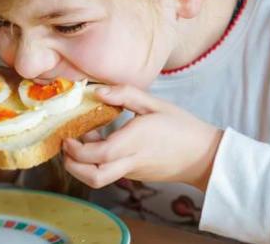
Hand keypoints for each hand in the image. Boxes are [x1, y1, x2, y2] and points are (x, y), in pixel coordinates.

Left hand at [62, 85, 222, 191]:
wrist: (204, 156)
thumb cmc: (182, 126)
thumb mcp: (155, 103)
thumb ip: (125, 94)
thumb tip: (97, 91)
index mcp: (135, 141)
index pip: (98, 155)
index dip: (77, 150)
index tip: (68, 136)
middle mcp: (132, 160)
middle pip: (94, 177)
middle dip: (73, 166)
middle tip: (65, 147)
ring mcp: (133, 171)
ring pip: (100, 180)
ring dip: (82, 168)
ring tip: (78, 146)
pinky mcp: (135, 175)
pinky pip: (110, 173)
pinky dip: (97, 164)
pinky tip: (99, 145)